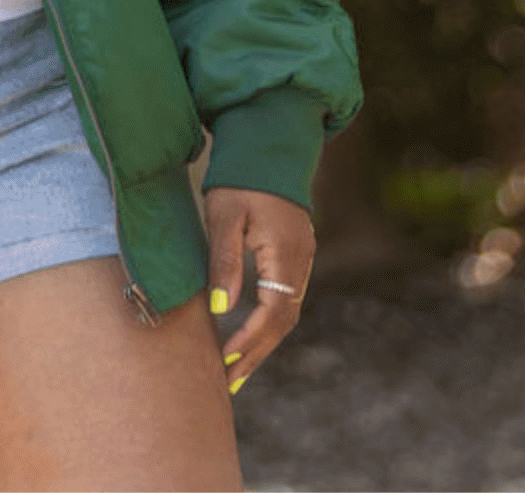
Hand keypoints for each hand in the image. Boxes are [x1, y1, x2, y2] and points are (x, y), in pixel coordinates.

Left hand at [203, 186, 314, 393]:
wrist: (266, 142)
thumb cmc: (239, 177)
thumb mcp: (224, 214)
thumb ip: (224, 260)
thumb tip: (222, 309)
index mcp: (287, 254)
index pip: (272, 313)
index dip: (250, 342)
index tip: (225, 365)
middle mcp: (301, 261)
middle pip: (283, 321)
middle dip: (257, 353)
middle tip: (230, 382)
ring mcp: (302, 257)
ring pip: (286, 311)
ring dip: (262, 340)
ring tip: (235, 367)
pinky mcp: (295, 252)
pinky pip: (285, 297)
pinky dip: (267, 320)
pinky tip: (250, 332)